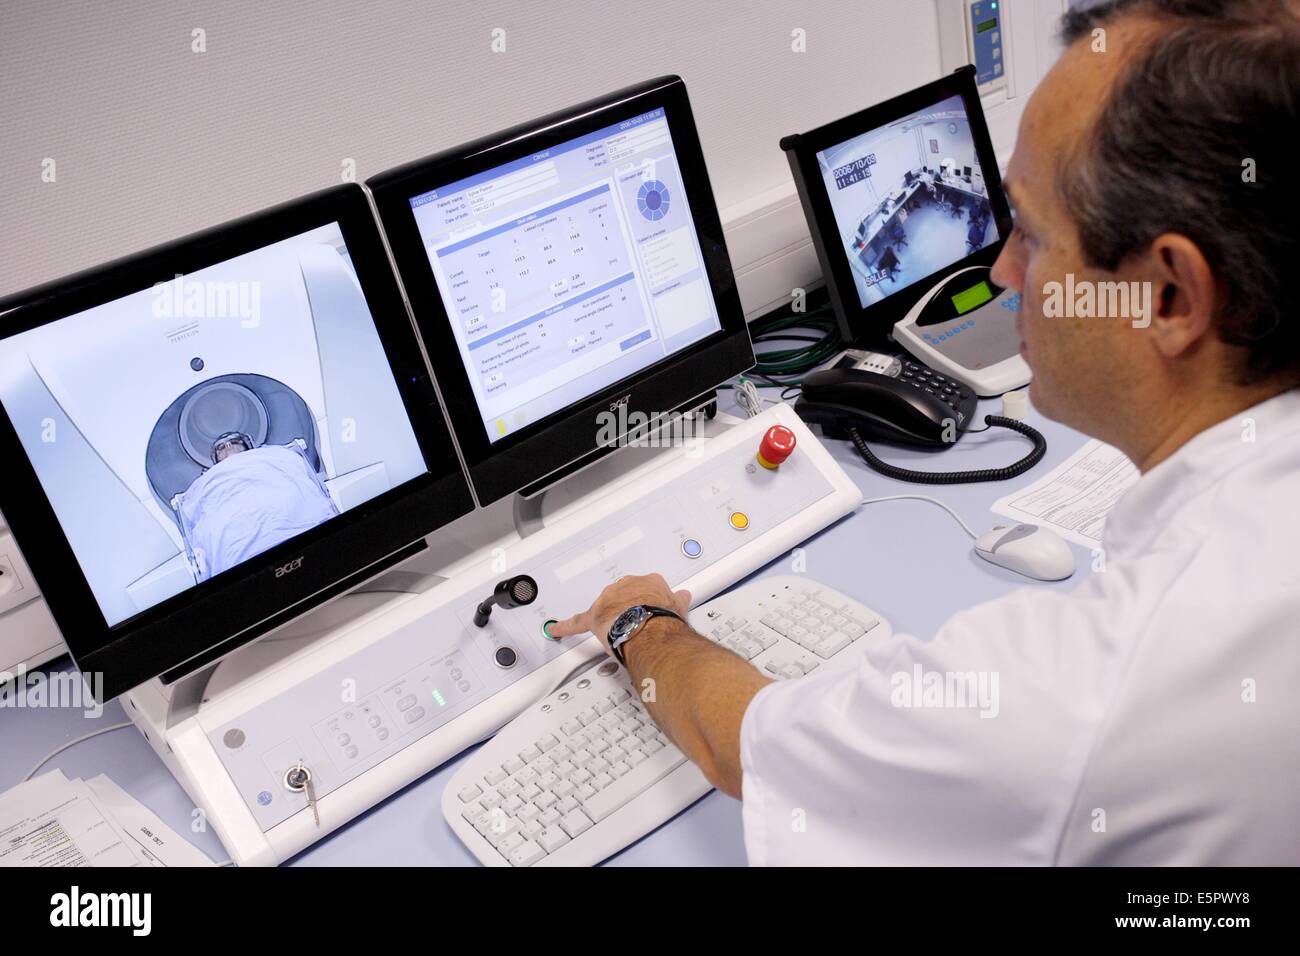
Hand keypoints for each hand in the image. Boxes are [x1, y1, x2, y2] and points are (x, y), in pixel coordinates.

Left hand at [547, 573, 690, 652]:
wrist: (652, 628)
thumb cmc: (665, 619)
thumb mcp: (678, 607)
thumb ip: (677, 600)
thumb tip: (684, 596)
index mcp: (647, 581)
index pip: (644, 588)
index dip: (646, 602)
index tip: (648, 608)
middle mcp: (625, 586)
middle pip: (621, 596)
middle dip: (626, 609)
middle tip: (635, 623)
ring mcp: (609, 600)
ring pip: (604, 607)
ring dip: (610, 618)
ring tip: (620, 631)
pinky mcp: (595, 617)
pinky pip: (577, 622)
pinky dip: (566, 626)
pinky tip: (557, 630)